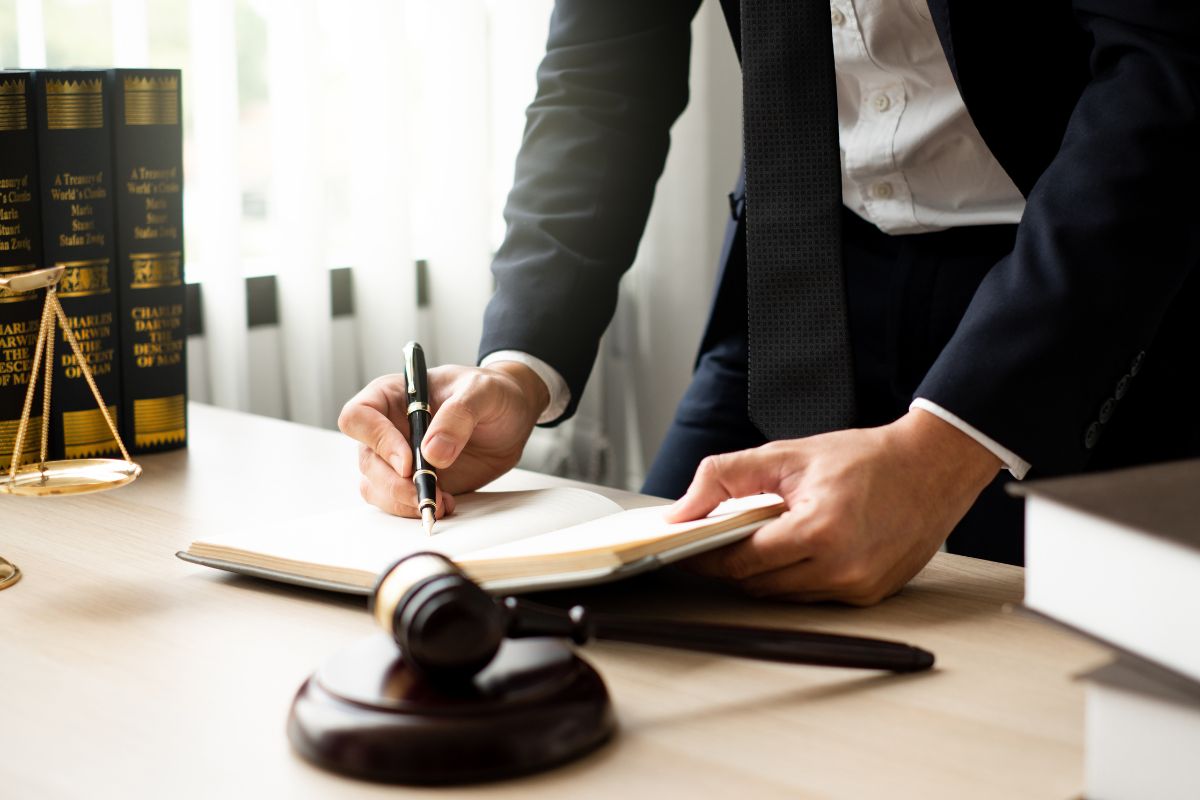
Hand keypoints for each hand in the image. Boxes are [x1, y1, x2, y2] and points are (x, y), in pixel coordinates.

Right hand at [338, 361, 548, 517]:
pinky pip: (396, 502)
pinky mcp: (413, 481)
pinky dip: (415, 508)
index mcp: (392, 395)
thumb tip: (433, 452)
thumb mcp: (482, 391)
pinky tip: (445, 503)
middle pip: (367, 460)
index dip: (377, 440)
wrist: (510, 417)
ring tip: (442, 500)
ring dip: (402, 501)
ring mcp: (397, 457)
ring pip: (375, 486)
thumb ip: (459, 414)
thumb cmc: (491, 392)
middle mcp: (387, 427)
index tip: (408, 461)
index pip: (359, 416)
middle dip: (394, 483)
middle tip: (429, 491)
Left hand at [665, 409, 1001, 604]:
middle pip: (759, 584)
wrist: (931, 467)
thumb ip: (724, 478)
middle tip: (714, 544)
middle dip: (732, 565)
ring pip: (784, 595)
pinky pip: (813, 595)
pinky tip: (794, 550)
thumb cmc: (866, 458)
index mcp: (820, 530)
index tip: (685, 552)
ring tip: (756, 541)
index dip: (707, 558)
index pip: (742, 561)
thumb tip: (682, 510)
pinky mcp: (870, 595)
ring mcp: (859, 587)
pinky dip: (796, 577)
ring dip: (763, 573)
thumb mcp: (785, 454)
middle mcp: (842, 567)